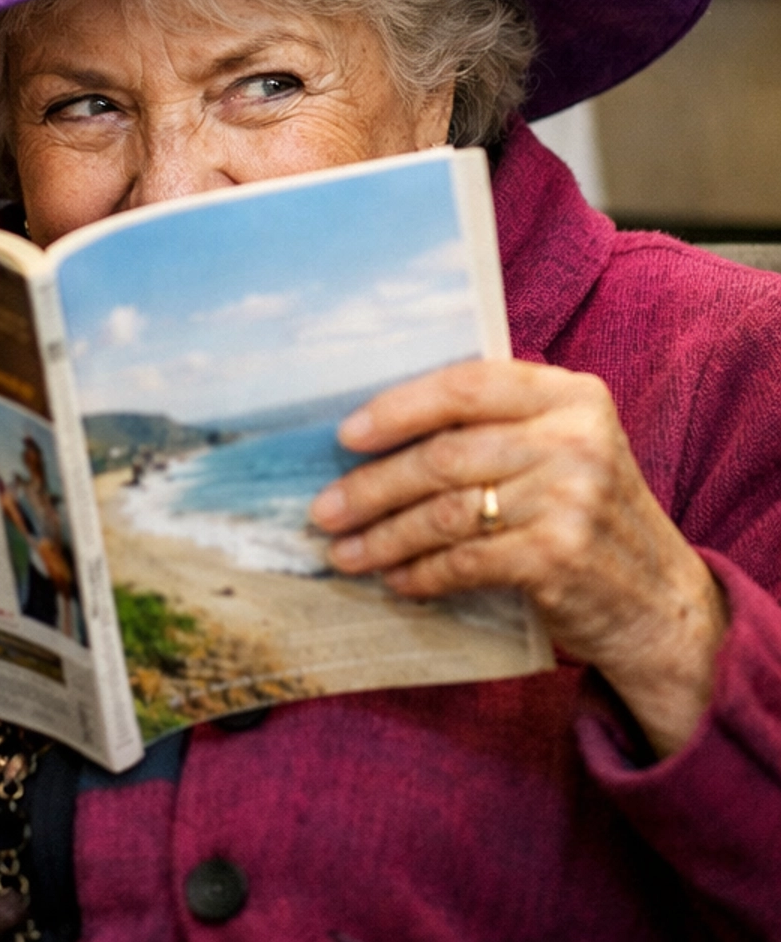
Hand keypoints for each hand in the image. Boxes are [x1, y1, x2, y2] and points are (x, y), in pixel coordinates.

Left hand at [309, 359, 726, 758]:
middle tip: (325, 509)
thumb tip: (379, 427)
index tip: (346, 435)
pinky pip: (466, 561)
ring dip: (385, 537)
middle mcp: (574, 439)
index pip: (467, 385)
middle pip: (445, 455)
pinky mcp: (559, 557)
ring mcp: (570, 498)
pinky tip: (398, 581)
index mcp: (571, 395)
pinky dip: (423, 573)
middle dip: (373, 485)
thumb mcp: (564, 447)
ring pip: (446, 512)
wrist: (662, 602)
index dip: (399, 408)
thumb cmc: (589, 514)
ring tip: (345, 552)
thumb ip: (499, 424)